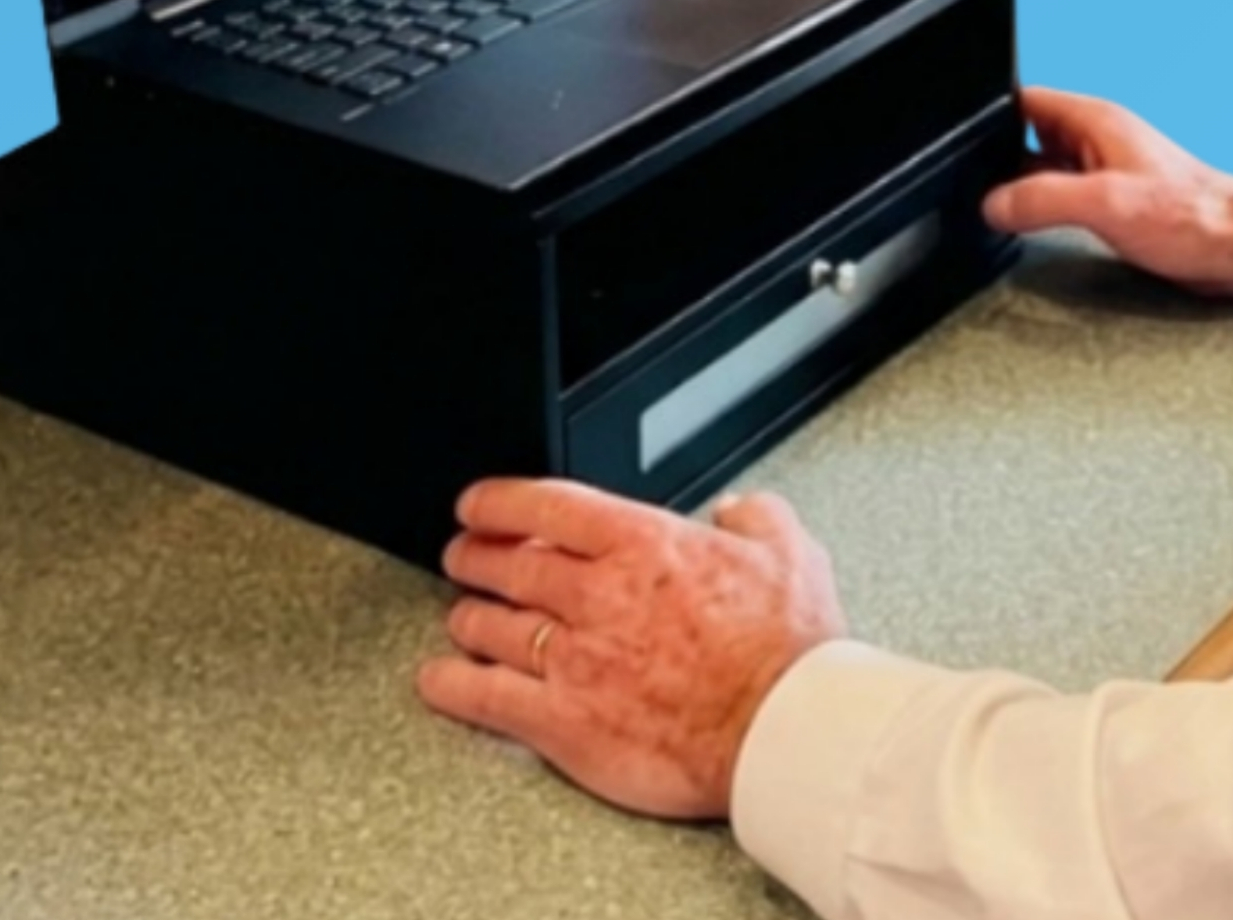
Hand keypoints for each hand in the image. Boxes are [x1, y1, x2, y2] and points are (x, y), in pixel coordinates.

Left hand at [416, 478, 845, 820]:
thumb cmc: (787, 653)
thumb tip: (736, 509)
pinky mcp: (563, 722)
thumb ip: (757, 517)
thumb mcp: (792, 552)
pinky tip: (439, 679)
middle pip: (506, 563)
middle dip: (475, 555)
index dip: (498, 500)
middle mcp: (596, 595)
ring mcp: (572, 660)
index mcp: (642, 544)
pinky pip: (484, 698)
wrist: (782, 732)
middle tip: (463, 555)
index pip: (545, 505)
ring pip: (488, 626)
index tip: (479, 505)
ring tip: (463, 615)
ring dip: (467, 616)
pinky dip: (451, 685)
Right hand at [981, 83, 1232, 298]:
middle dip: (997, 156)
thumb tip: (994, 203)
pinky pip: (1061, 195)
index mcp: (1095, 122)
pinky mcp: (1111, 201)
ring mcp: (1103, 170)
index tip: (959, 139)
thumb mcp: (1107, 204)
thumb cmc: (1190, 217)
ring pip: (1042, 168)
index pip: (1025, 101)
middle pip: (1027, 136)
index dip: (989, 116)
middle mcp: (1096, 140)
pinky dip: (1040, 208)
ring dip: (1020, 187)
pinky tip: (1026, 228)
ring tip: (991, 208)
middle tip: (967, 183)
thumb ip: (1044, 200)